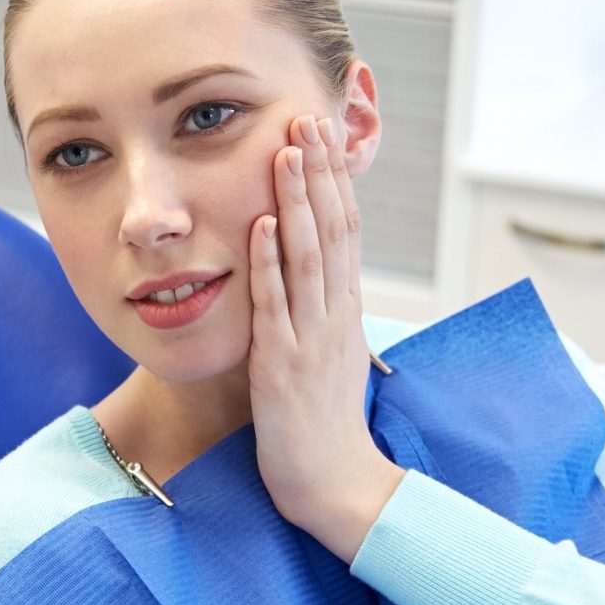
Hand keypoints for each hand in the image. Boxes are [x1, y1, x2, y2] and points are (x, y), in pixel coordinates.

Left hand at [247, 114, 403, 562]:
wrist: (336, 486)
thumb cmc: (326, 426)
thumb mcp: (330, 357)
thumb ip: (323, 314)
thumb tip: (318, 274)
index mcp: (345, 311)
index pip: (346, 230)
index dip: (334, 180)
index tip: (322, 134)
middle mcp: (335, 315)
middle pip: (333, 229)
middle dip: (319, 172)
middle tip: (308, 118)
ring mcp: (311, 338)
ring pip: (308, 256)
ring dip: (296, 201)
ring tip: (287, 151)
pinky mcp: (284, 366)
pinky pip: (276, 306)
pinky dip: (268, 262)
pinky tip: (258, 224)